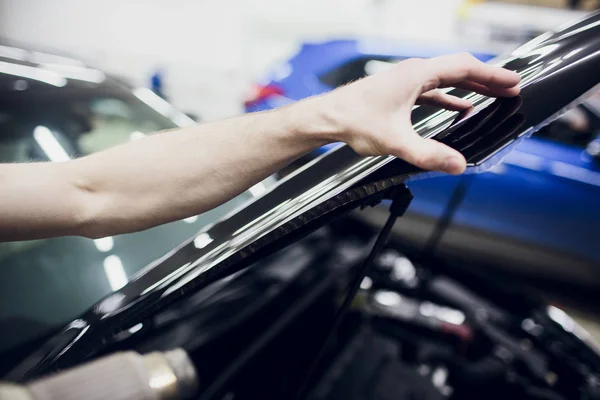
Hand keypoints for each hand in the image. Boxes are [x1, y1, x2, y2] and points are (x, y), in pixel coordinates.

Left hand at [314, 52, 520, 174]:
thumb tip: (458, 164)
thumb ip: (427, 154)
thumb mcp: (395, 141)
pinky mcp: (400, 93)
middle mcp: (413, 73)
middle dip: (486, 79)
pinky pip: (433, 92)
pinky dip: (450, 99)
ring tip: (492, 97)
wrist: (327, 117)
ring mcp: (406, 81)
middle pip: (459, 70)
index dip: (492, 75)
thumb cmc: (355, 120)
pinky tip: (460, 110)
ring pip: (446, 81)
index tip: (513, 81)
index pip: (464, 68)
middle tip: (511, 88)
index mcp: (416, 74)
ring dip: (470, 89)